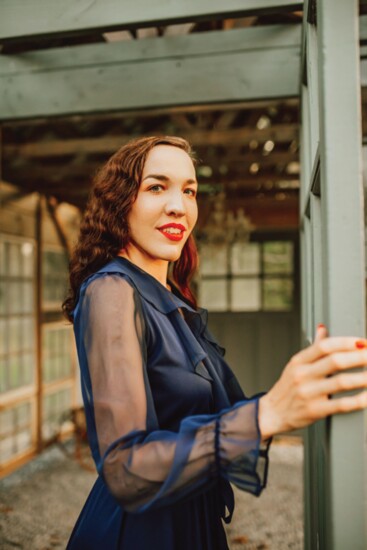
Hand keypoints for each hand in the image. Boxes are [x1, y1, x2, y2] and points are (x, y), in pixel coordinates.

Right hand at [258, 325, 366, 439]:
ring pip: (341, 382)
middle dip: (360, 357)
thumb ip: (313, 348)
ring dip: (363, 378)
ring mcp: (308, 393)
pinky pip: (341, 405)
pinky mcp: (315, 411)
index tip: (363, 342)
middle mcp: (302, 375)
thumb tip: (323, 328)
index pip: (325, 346)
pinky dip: (358, 400)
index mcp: (299, 361)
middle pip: (335, 361)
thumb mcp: (296, 365)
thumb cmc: (287, 388)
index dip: (347, 342)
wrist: (272, 413)